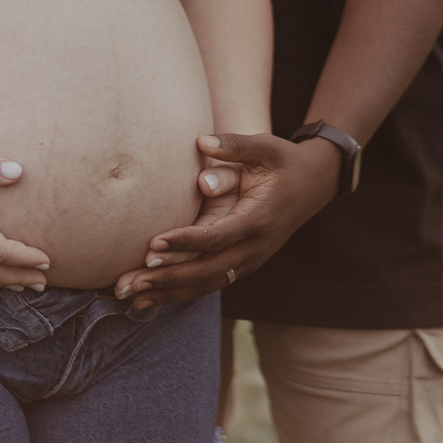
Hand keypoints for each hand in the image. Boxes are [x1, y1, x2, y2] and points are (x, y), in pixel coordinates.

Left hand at [115, 132, 339, 308]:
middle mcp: (255, 248)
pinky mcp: (242, 265)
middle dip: (167, 279)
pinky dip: (180, 294)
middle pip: (207, 271)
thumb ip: (235, 145)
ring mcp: (250, 261)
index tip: (153, 244)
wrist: (313, 185)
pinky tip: (150, 300)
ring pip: (207, 284)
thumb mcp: (266, 147)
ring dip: (168, 293)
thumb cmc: (283, 162)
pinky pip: (210, 284)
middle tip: (129, 282)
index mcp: (259, 219)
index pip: (217, 237)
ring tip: (129, 297)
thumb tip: (201, 142)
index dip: (185, 243)